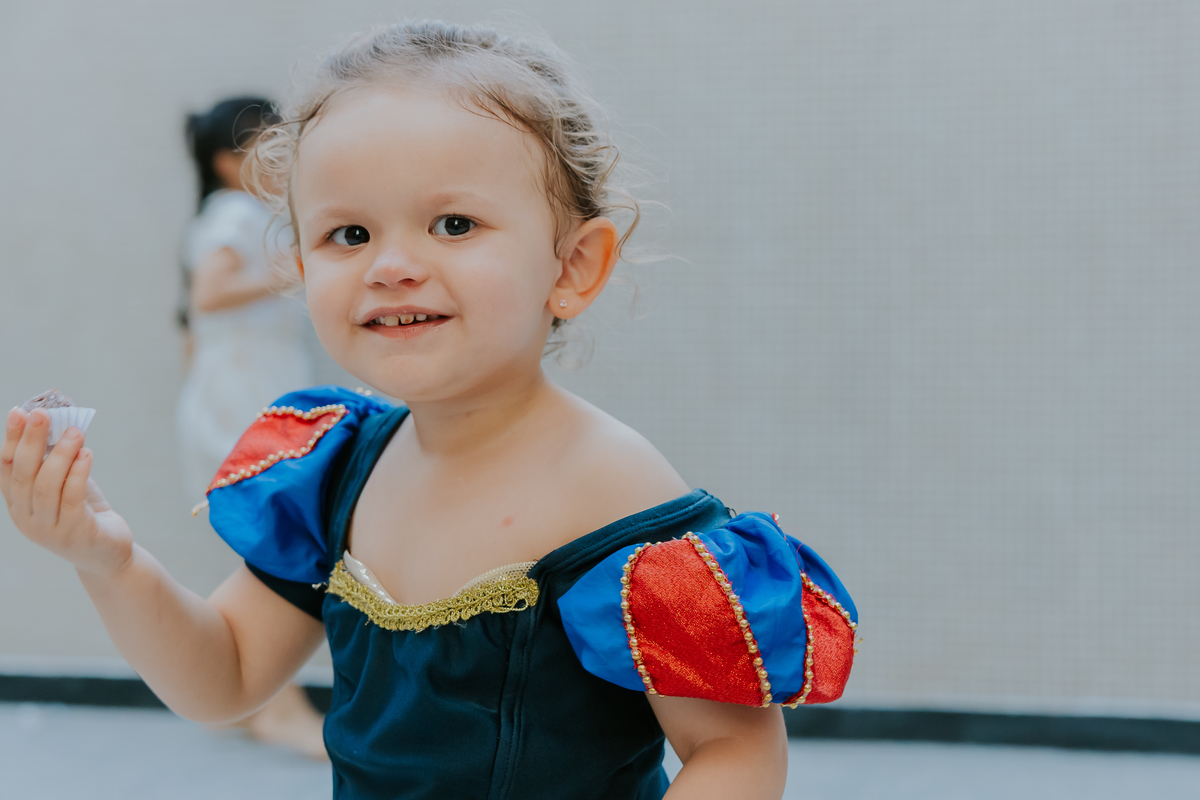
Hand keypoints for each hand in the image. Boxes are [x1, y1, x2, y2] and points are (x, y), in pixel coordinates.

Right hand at [1, 408, 132, 576]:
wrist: (107, 554)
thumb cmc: (84, 514)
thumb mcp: (66, 485)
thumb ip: (59, 462)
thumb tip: (61, 423)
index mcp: (18, 504)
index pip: (6, 468)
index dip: (11, 440)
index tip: (18, 412)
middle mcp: (27, 518)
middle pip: (23, 474)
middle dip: (30, 441)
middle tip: (42, 414)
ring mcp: (48, 529)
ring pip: (46, 485)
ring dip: (60, 454)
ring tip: (75, 432)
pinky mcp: (74, 533)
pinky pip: (71, 497)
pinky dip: (78, 472)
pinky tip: (87, 453)